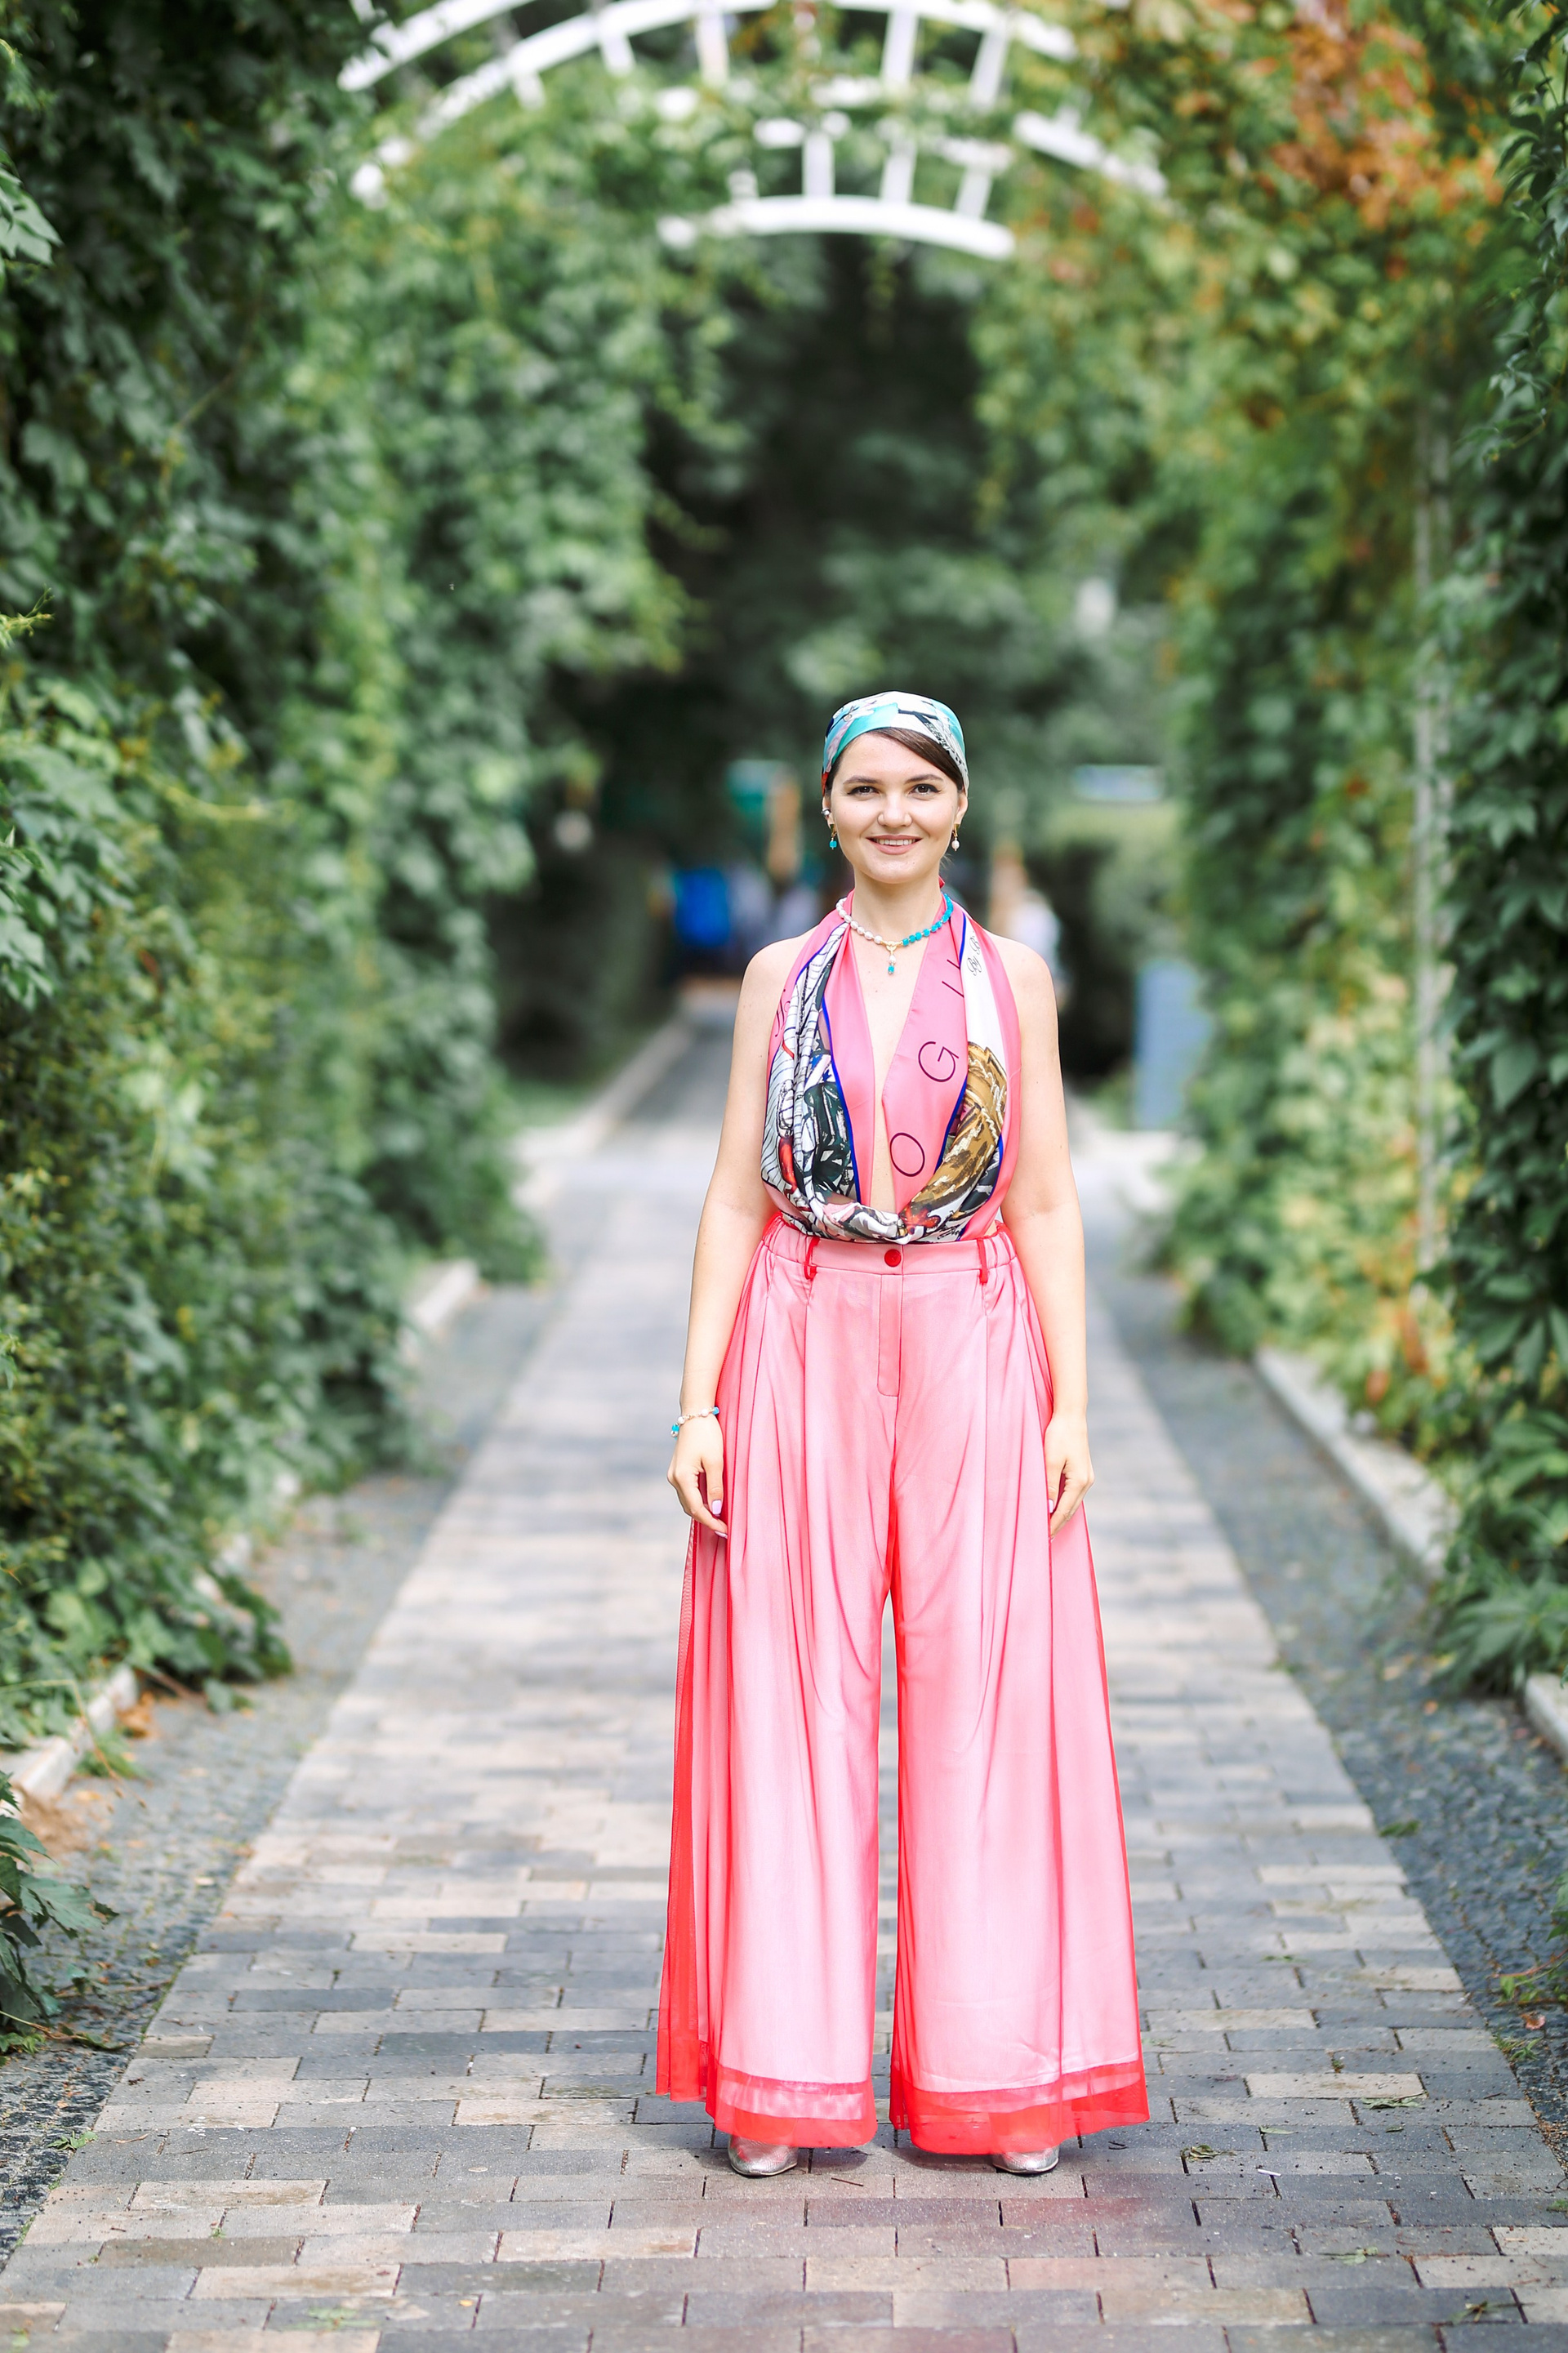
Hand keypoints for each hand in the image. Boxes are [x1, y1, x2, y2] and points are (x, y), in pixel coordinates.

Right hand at [668, 1414, 726, 1536]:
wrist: (695, 1414)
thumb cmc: (707, 1434)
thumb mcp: (716, 1461)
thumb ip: (716, 1487)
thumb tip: (716, 1510)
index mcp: (682, 1478)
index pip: (697, 1509)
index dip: (711, 1522)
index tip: (725, 1531)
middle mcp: (674, 1478)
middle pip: (690, 1508)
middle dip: (707, 1520)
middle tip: (725, 1530)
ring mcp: (674, 1475)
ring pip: (688, 1501)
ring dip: (703, 1511)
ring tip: (720, 1520)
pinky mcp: (678, 1470)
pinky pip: (688, 1492)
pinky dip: (699, 1500)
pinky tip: (711, 1504)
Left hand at [1045, 1409, 1092, 1534]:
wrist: (1071, 1416)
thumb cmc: (1059, 1436)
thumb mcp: (1051, 1461)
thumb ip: (1049, 1486)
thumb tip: (1048, 1509)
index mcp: (1079, 1481)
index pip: (1064, 1511)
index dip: (1053, 1525)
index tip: (1043, 1538)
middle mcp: (1086, 1482)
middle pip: (1070, 1510)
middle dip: (1058, 1524)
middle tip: (1045, 1539)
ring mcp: (1086, 1477)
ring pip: (1072, 1503)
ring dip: (1061, 1515)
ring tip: (1049, 1527)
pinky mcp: (1082, 1472)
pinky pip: (1073, 1494)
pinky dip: (1064, 1504)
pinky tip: (1056, 1508)